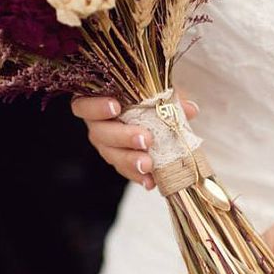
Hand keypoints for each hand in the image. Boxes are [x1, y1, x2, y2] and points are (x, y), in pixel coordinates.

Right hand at [71, 88, 199, 188]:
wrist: (152, 111)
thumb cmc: (146, 94)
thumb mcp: (157, 92)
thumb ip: (169, 97)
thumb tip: (190, 109)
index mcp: (97, 102)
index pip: (84, 105)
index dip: (96, 107)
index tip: (116, 107)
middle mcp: (97, 125)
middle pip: (100, 134)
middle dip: (122, 137)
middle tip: (145, 139)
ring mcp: (107, 145)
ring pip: (111, 155)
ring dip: (130, 161)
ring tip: (148, 165)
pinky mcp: (119, 161)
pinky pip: (125, 170)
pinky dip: (138, 176)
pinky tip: (151, 182)